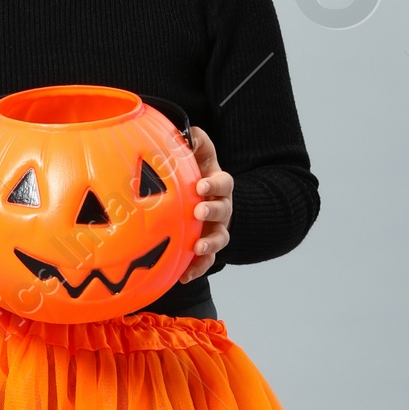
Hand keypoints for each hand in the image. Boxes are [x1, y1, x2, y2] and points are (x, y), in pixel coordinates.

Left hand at [179, 126, 231, 280]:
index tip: (200, 185)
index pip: (223, 183)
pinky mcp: (206, 249)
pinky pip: (206, 262)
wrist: (202, 197)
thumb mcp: (198, 153)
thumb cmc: (195, 171)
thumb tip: (188, 133)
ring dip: (209, 245)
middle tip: (199, 211)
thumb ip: (195, 141)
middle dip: (213, 211)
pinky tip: (184, 276)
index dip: (214, 184)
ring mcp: (216, 229)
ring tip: (196, 249)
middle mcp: (222, 208)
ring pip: (219, 240)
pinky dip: (197, 269)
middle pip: (224, 211)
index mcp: (218, 185)